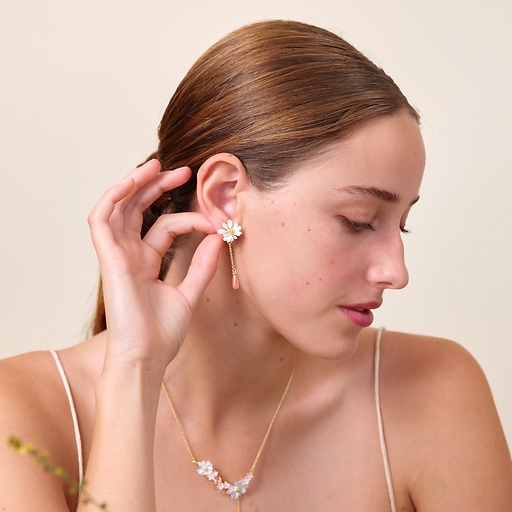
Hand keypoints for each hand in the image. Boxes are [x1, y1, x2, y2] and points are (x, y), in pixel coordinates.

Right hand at [88, 159, 221, 373]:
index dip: (190, 219)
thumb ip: (201, 266)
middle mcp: (130, 255)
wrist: (147, 358)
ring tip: (157, 166)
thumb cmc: (162, 333)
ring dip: (135, 184)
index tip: (214, 223)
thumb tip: (216, 238)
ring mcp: (116, 255)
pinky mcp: (108, 258)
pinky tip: (133, 181)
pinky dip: (113, 197)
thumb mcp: (189, 294)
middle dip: (158, 186)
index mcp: (146, 262)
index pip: (165, 226)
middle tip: (183, 171)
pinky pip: (101, 219)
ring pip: (118, 207)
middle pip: (138, 209)